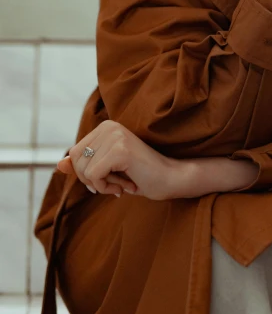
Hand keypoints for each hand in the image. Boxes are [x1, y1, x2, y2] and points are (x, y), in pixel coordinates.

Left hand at [56, 120, 188, 201]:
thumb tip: (59, 164)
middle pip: (76, 161)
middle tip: (117, 181)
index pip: (74, 153)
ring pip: (84, 170)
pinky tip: (127, 184)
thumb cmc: (140, 175)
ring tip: (124, 181)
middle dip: (92, 179)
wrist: (170, 179)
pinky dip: (107, 187)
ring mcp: (115, 136)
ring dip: (102, 185)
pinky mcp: (120, 150)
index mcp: (105, 127)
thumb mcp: (107, 170)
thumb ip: (83, 165)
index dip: (87, 173)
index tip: (110, 176)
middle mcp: (108, 126)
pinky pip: (94, 176)